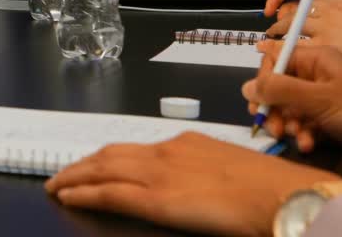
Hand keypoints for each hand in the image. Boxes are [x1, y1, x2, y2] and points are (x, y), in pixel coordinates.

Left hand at [46, 132, 338, 236]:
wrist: (284, 196)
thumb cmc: (270, 189)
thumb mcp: (229, 169)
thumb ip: (203, 172)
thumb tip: (191, 185)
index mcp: (185, 143)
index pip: (134, 149)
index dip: (108, 158)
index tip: (93, 165)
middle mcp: (165, 152)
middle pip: (110, 154)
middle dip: (84, 165)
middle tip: (63, 174)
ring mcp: (158, 174)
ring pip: (102, 170)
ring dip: (75, 176)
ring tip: (56, 185)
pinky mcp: (156, 199)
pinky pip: (108, 193)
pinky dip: (84, 193)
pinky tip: (68, 196)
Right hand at [241, 42, 341, 166]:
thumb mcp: (317, 98)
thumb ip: (280, 90)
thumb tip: (246, 87)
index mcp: (317, 59)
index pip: (276, 60)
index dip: (264, 81)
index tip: (258, 102)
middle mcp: (318, 74)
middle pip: (280, 86)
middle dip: (274, 108)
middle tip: (274, 127)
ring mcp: (324, 96)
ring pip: (290, 107)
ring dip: (289, 124)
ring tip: (296, 138)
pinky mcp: (329, 117)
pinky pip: (304, 121)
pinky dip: (303, 133)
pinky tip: (308, 144)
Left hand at [266, 0, 341, 69]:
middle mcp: (322, 5)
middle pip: (288, 7)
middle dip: (276, 19)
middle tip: (271, 28)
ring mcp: (323, 24)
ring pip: (288, 24)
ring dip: (275, 31)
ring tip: (269, 42)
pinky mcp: (325, 43)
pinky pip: (295, 45)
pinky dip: (281, 48)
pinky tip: (276, 52)